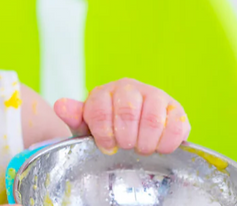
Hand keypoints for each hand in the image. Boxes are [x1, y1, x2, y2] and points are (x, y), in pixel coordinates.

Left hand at [54, 78, 189, 154]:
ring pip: (153, 119)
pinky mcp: (176, 108)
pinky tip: (160, 148)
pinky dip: (168, 142)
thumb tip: (60, 105)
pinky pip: (177, 125)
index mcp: (104, 91)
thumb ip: (74, 116)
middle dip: (125, 138)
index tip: (106, 146)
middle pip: (128, 113)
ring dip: (146, 142)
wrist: (131, 132)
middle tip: (125, 147)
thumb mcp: (86, 126)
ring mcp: (155, 95)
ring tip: (141, 148)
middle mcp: (129, 87)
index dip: (103, 135)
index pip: (100, 110)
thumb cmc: (106, 129)